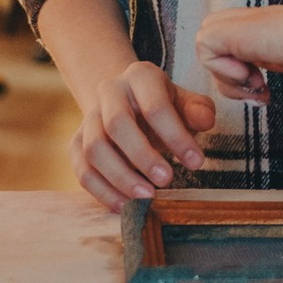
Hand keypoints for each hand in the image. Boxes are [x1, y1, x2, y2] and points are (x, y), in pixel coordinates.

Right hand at [71, 60, 217, 208]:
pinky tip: (125, 206)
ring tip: (146, 198)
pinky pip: (82, 170)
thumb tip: (205, 121)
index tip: (197, 163)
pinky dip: (103, 191)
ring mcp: (88, 118)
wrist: (125, 101)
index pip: (155, 106)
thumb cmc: (162, 105)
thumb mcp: (184, 101)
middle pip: (117, 124)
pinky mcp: (77, 143)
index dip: (176, 136)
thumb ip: (197, 110)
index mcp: (140, 77)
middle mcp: (108, 92)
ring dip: (120, 178)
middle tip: (167, 180)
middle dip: (143, 157)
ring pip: (94, 149)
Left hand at [197, 0, 282, 109]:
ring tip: (257, 87)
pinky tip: (252, 79)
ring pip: (208, 38)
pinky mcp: (250, 28)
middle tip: (260, 94)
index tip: (269, 98)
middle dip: (229, 79)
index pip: (247, 54)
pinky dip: (219, 67)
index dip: (247, 83)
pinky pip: (207, 42)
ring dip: (223, 75)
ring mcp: (260, 25)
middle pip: (220, 45)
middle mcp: (271, 30)